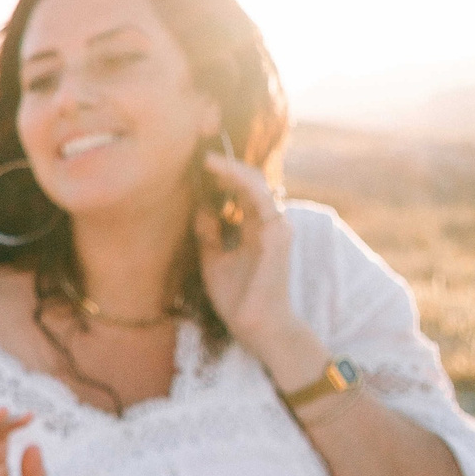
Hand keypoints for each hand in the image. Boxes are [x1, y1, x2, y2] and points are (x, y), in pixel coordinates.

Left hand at [195, 153, 302, 361]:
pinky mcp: (277, 233)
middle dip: (225, 165)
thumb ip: (209, 232)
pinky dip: (240, 182)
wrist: (254, 326)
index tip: (197, 162)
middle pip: (249, 182)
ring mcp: (276, 226)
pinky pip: (260, 199)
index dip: (222, 174)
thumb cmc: (237, 297)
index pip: (241, 191)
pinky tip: (219, 172)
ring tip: (206, 157)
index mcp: (254, 227)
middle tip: (199, 149)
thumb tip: (199, 205)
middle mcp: (268, 222)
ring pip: (256, 184)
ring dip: (231, 168)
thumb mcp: (213, 258)